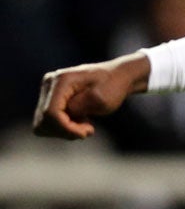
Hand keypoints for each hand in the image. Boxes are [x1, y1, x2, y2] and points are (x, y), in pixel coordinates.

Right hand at [34, 54, 149, 139]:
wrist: (117, 77)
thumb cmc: (113, 86)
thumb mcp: (101, 99)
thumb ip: (78, 107)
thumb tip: (58, 116)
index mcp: (61, 80)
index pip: (50, 113)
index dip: (66, 128)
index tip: (87, 132)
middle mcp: (49, 84)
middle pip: (44, 120)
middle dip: (65, 130)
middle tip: (88, 129)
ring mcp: (48, 91)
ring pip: (43, 124)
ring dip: (65, 130)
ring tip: (85, 125)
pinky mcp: (50, 99)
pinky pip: (48, 123)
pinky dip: (64, 127)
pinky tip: (80, 121)